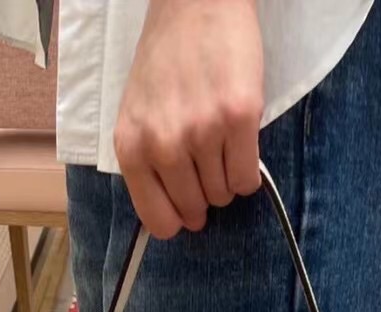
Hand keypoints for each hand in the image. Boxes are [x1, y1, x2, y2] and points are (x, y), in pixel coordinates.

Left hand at [113, 0, 263, 238]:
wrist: (195, 3)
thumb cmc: (167, 58)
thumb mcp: (138, 114)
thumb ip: (148, 162)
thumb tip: (177, 215)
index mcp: (132, 147)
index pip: (158, 220)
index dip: (178, 219)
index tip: (189, 211)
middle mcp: (164, 144)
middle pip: (195, 209)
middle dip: (205, 197)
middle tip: (208, 167)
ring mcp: (202, 132)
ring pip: (223, 195)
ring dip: (227, 180)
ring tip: (222, 146)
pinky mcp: (239, 118)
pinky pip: (248, 179)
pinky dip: (248, 173)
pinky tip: (241, 147)